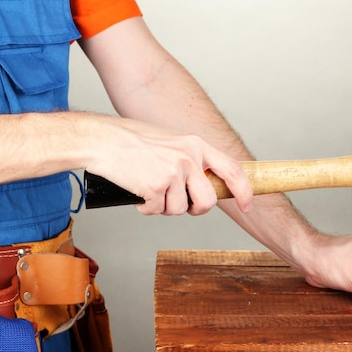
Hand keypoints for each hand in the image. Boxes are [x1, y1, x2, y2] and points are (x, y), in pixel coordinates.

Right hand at [86, 116, 252, 215]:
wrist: (103, 140)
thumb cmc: (131, 141)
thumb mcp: (171, 141)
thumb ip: (189, 159)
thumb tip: (202, 184)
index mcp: (196, 145)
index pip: (233, 169)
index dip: (244, 191)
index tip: (247, 204)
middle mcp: (189, 157)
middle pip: (207, 201)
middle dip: (194, 209)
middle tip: (177, 203)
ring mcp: (173, 172)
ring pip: (180, 210)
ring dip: (164, 207)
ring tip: (149, 190)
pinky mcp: (156, 186)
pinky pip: (157, 211)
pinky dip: (146, 208)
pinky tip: (137, 192)